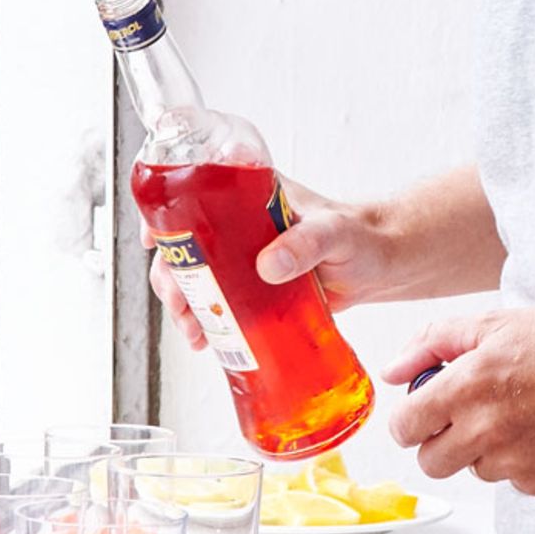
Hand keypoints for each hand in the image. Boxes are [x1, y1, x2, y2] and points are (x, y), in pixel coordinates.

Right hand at [148, 181, 396, 352]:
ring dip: (184, 304)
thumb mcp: (333, 234)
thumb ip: (305, 244)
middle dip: (171, 274)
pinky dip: (206, 322)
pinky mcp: (253, 289)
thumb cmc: (360, 237)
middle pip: (184, 244)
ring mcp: (243, 258)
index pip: (193, 191)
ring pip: (196, 278)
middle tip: (179, 300)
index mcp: (250, 194)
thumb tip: (269, 265)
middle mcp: (238, 224)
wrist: (380, 267)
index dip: (163, 212)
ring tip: (193, 331)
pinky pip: (218, 304)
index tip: (153, 237)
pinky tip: (206, 342)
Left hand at [385, 306, 534, 495]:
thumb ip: (434, 343)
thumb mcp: (497, 324)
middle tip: (471, 416)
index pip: (405, 427)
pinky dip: (525, 463)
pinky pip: (516, 482)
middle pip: (432, 462)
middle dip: (442, 441)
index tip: (424, 413)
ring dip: (488, 450)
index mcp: (470, 386)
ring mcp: (519, 464)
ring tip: (525, 414)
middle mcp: (490, 430)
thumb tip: (394, 372)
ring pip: (477, 471)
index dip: (410, 420)